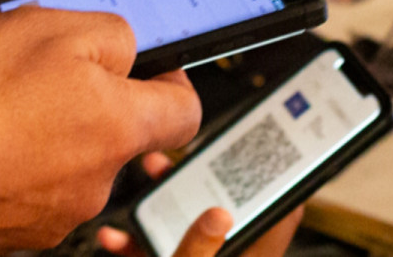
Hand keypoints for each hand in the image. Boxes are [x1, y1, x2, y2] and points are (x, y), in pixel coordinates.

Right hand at [0, 7, 201, 255]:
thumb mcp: (41, 26)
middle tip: (39, 67)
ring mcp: (55, 210)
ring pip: (67, 154)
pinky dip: (12, 157)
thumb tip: (127, 47)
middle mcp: (96, 178)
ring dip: (44, 125)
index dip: (171, 79)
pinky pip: (28, 181)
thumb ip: (106, 33)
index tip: (150, 65)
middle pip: (116, 130)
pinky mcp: (15, 227)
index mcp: (117, 126)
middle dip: (86, 95)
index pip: (184, 110)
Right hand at [95, 153, 303, 256]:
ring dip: (155, 209)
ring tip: (140, 184)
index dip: (276, 180)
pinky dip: (132, 246)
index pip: (279, 216)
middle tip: (180, 153)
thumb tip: (217, 211)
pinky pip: (152, 255)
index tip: (264, 147)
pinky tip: (113, 239)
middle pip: (219, 212)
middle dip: (195, 180)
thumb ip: (198, 250)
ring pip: (181, 230)